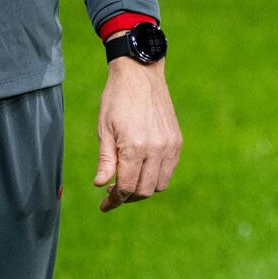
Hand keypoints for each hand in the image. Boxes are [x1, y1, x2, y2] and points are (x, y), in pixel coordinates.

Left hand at [94, 57, 180, 211]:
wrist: (140, 74)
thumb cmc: (116, 99)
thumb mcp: (104, 129)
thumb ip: (106, 160)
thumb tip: (101, 185)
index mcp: (135, 147)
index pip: (127, 187)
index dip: (115, 200)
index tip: (104, 205)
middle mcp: (156, 149)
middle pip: (144, 190)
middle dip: (128, 197)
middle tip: (113, 193)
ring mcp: (170, 145)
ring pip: (159, 184)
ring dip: (143, 189)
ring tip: (128, 181)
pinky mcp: (177, 141)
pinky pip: (169, 170)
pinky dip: (156, 176)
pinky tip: (142, 169)